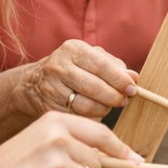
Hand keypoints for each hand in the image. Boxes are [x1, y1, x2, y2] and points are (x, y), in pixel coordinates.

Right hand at [14, 40, 134, 119]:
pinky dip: (92, 117)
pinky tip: (95, 112)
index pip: (101, 65)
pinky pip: (78, 117)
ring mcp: (51, 88)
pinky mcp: (49, 108)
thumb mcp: (89, 58)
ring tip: (109, 105)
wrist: (34, 83)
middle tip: (124, 100)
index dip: (119, 79)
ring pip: (86, 105)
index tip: (132, 88)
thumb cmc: (72, 68)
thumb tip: (133, 77)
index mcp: (72, 49)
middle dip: (114, 96)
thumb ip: (113, 65)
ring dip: (104, 109)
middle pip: (94, 86)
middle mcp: (58, 66)